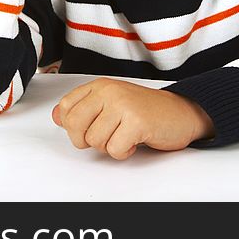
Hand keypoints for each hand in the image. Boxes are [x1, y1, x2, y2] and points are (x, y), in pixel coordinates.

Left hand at [51, 78, 214, 159]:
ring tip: (125, 135)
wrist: (182, 113)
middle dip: (86, 140)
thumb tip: (56, 116)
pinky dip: (123, 152)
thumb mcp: (110, 103)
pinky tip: (135, 141)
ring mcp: (123, 105)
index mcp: (100, 86)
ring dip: (109, 146)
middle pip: (74, 125)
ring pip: (94, 141)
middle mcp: (109, 91)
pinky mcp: (137, 122)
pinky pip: (114, 149)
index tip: (90, 127)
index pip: (65, 107)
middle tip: (105, 136)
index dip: (72, 126)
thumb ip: (83, 108)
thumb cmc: (146, 110)